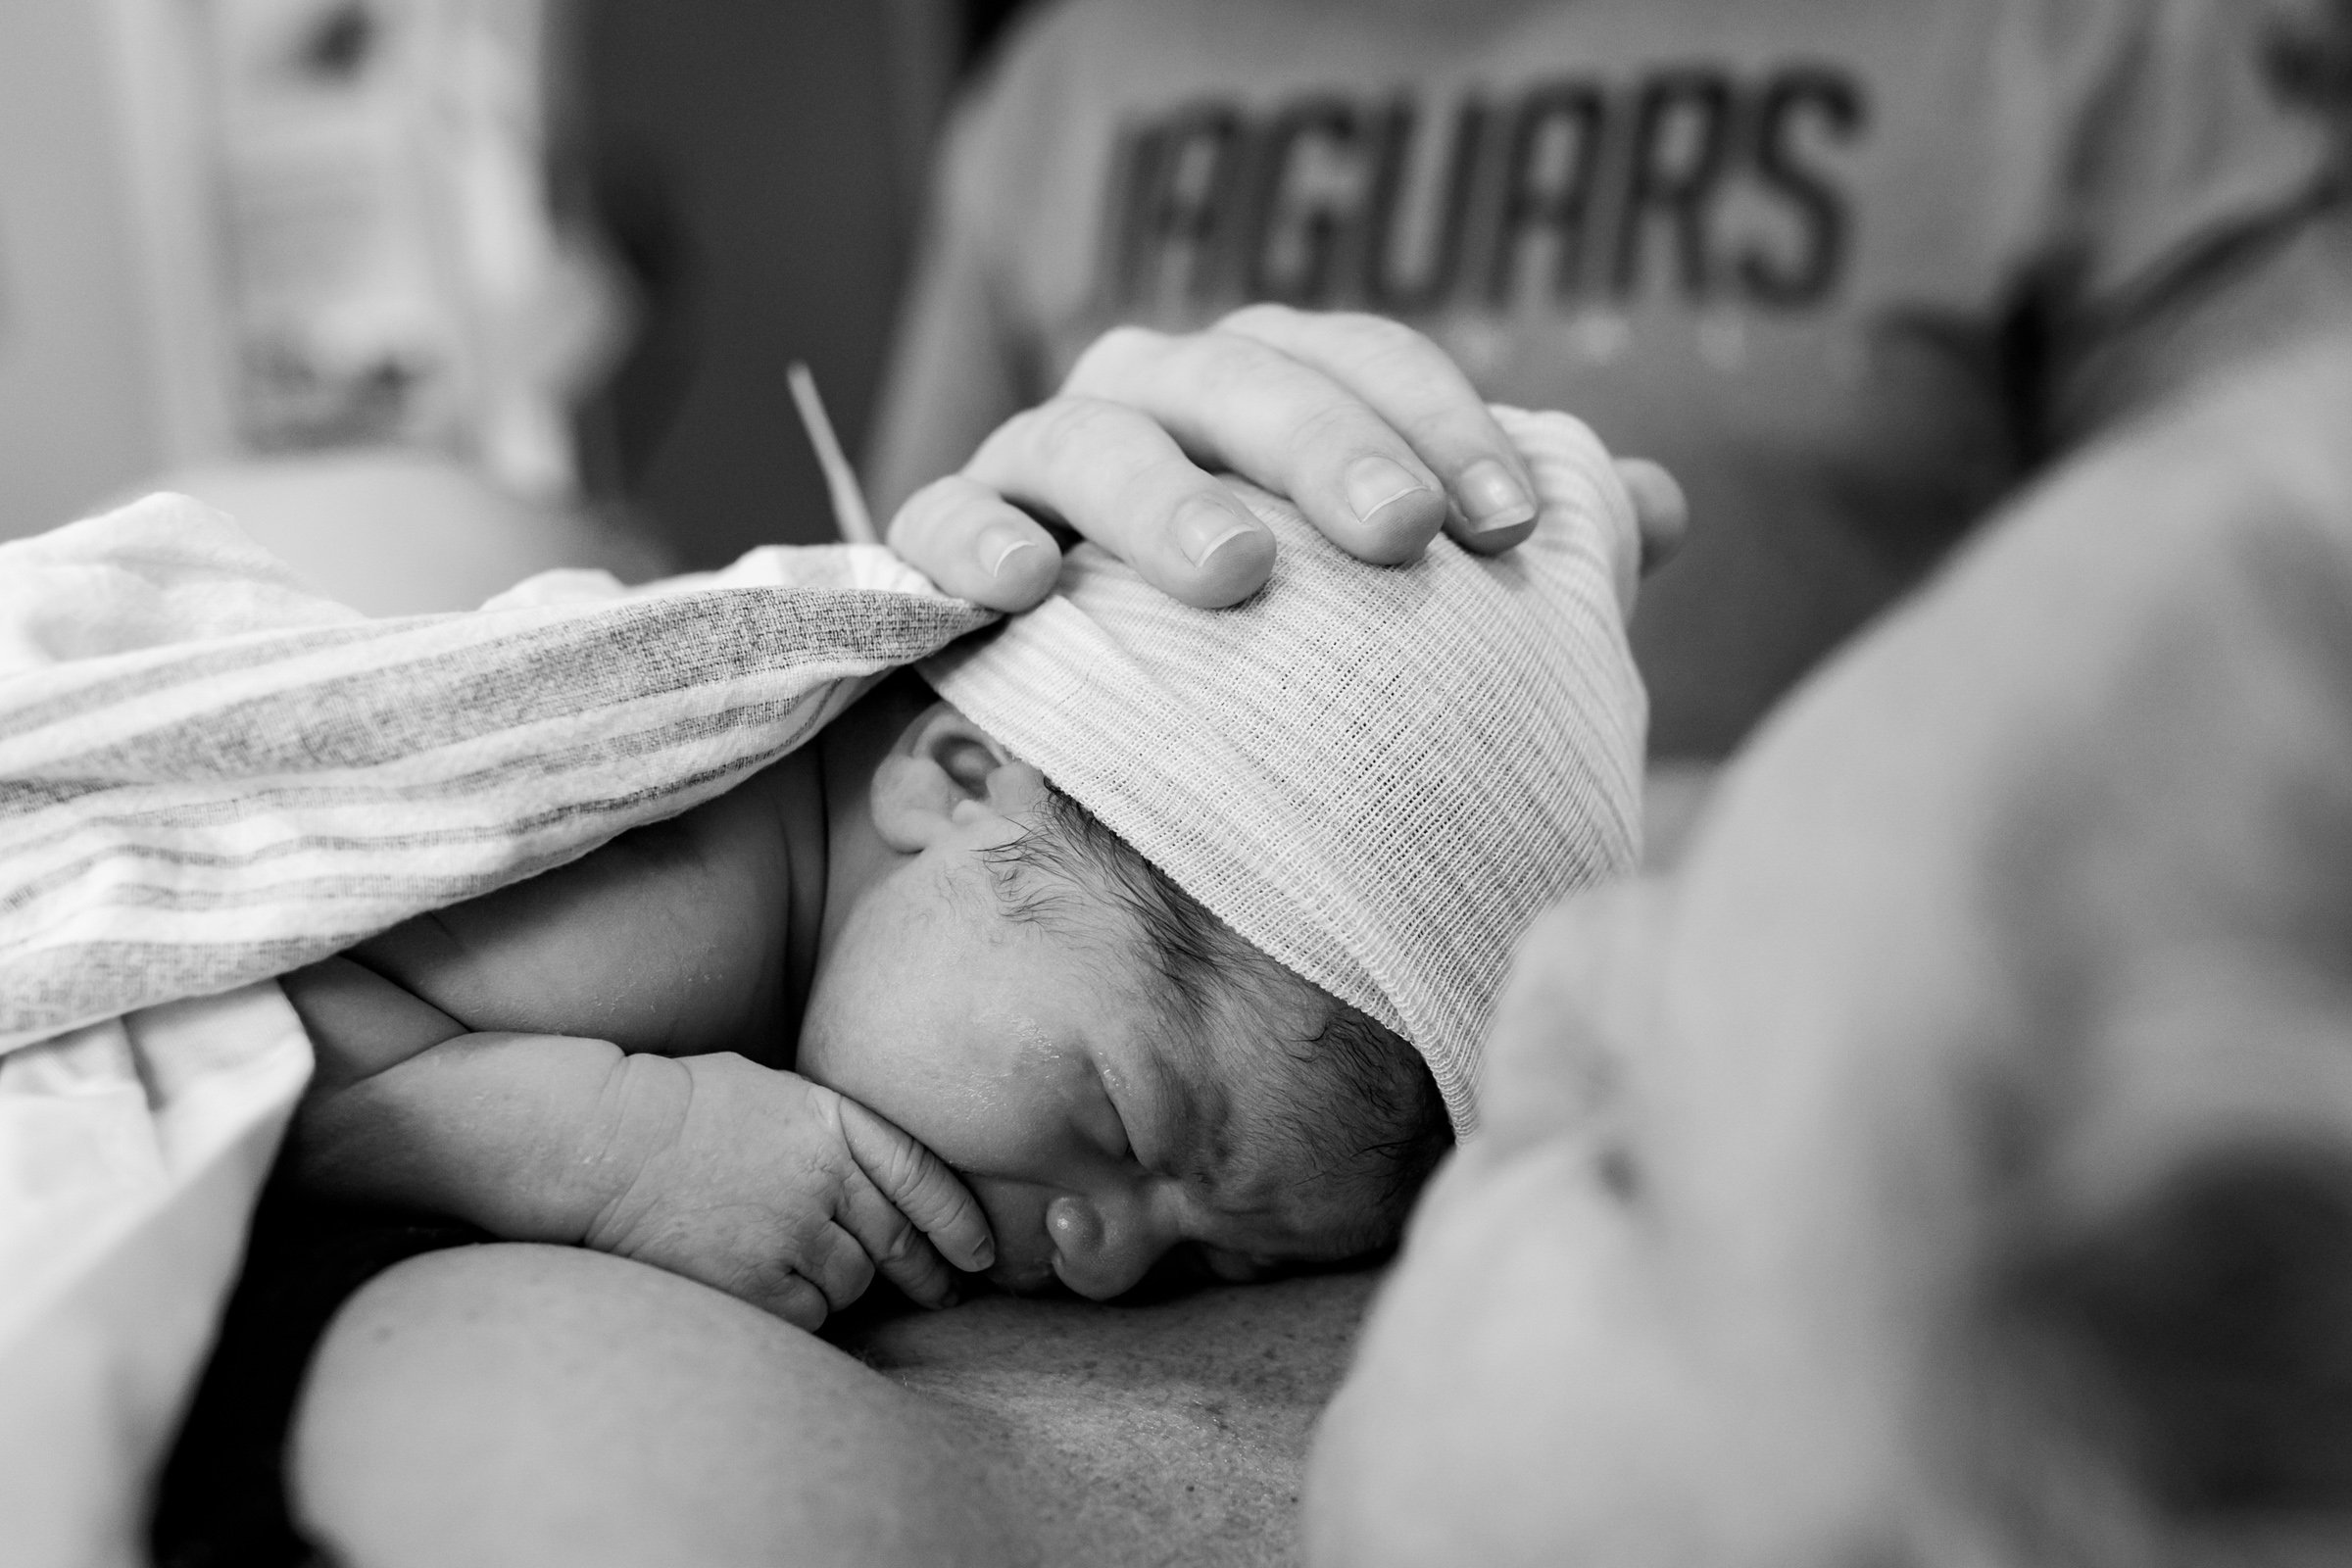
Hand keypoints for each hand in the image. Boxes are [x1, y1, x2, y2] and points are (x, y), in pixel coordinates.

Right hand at [585, 1054, 995, 1329]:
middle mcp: (824, 1177)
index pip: (924, 1176)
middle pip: (898, 1241)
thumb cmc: (683, 1109)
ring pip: (853, 1283)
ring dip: (843, 1285)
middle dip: (925, 1273)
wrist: (601, 1141)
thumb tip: (880, 1184)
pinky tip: (772, 1287)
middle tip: (940, 1291)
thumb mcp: (777, 1093)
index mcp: (833, 1122)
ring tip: (804, 1269)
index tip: (981, 1252)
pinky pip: (809, 1313)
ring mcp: (790, 1232)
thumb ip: (836, 1135)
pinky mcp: (754, 1281)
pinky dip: (802, 1309)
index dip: (962, 1220)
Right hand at [886, 306, 1686, 609]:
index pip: (1358, 362)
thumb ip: (1509, 549)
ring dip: (1163, 492)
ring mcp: (1037, 468)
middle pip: (1231, 373)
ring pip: (1085, 434)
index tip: (1504, 527)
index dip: (1439, 422)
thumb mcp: (1404, 605)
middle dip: (1322, 442)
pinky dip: (973, 537)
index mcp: (1266, 393)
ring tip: (1239, 576)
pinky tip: (1024, 589)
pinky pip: (937, 521)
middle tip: (1399, 536)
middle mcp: (1151, 404)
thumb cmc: (1281, 660)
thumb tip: (1663, 505)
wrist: (1101, 747)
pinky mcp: (942, 550)